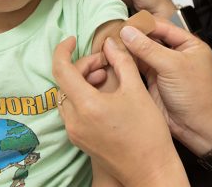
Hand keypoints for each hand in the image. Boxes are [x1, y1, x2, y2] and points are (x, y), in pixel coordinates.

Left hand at [53, 36, 187, 186]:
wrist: (151, 170)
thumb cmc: (147, 133)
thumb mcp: (137, 89)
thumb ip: (121, 61)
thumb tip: (110, 43)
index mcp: (86, 106)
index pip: (60, 69)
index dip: (63, 50)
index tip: (72, 40)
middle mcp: (74, 120)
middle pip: (65, 82)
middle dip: (83, 66)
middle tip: (106, 62)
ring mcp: (75, 132)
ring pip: (68, 96)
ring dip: (83, 81)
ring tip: (107, 76)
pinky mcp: (80, 140)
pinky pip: (73, 110)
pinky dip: (83, 96)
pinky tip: (104, 94)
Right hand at [119, 19, 211, 152]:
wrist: (196, 127)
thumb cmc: (194, 95)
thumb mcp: (172, 66)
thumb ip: (148, 48)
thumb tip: (127, 32)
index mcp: (189, 44)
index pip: (163, 27)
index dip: (144, 25)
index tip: (125, 24)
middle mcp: (176, 52)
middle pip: (151, 37)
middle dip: (134, 36)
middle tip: (114, 33)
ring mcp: (163, 66)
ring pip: (142, 51)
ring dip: (128, 48)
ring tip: (111, 43)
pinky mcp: (153, 79)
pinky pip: (137, 65)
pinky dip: (127, 60)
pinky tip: (114, 56)